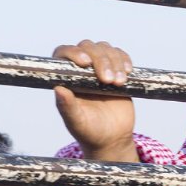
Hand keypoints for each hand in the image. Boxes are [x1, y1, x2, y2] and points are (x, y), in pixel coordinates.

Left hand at [51, 40, 137, 161]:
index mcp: (66, 79)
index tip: (85, 62)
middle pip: (87, 47)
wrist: (113, 138)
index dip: (73, 52)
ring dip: (114, 61)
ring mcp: (99, 68)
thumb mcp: (76, 122)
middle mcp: (81, 70)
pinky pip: (120, 55)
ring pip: (104, 48)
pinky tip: (127, 73)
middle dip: (100, 60)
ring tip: (119, 83)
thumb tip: (58, 89)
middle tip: (108, 81)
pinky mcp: (116, 70)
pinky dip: (124, 60)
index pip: (64, 54)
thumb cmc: (90, 132)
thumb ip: (66, 107)